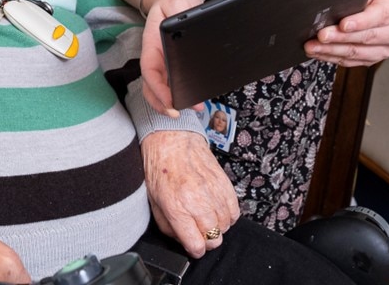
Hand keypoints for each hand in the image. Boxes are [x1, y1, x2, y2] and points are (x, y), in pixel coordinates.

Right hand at [140, 0, 205, 115]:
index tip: (170, 101)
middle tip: (178, 113)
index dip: (157, 88)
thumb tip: (189, 29)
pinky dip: (180, 95)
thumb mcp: (178, 0)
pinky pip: (171, 84)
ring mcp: (163, 62)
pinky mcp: (172, 65)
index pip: (149, 70)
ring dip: (171, 103)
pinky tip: (197, 100)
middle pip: (151, 86)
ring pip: (160, 89)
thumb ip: (182, 12)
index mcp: (152, 43)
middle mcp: (155, 56)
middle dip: (162, 103)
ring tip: (195, 108)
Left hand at [141, 130, 239, 257]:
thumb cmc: (159, 167)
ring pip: (226, 226)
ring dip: (217, 226)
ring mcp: (213, 191)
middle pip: (215, 238)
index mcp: (175, 206)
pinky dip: (227, 214)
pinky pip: (234, 210)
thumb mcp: (153, 201)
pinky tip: (216, 208)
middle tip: (199, 231)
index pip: (196, 244)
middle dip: (207, 239)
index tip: (193, 246)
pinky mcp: (224, 182)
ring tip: (206, 217)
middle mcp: (197, 200)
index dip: (195, 249)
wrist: (170, 138)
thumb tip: (182, 241)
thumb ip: (167, 225)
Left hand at [305, 0, 388, 66]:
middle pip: (368, 37)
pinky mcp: (375, 57)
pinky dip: (333, 57)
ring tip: (314, 46)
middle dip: (341, 37)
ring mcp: (388, 47)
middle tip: (321, 35)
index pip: (381, 15)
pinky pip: (353, 61)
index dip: (361, 21)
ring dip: (333, 50)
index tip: (343, 24)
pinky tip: (319, 52)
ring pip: (359, 52)